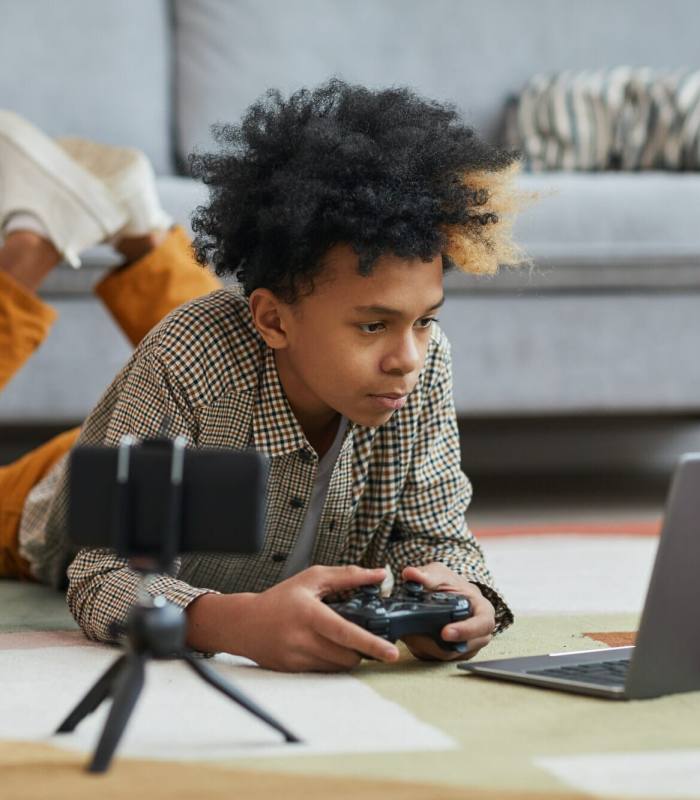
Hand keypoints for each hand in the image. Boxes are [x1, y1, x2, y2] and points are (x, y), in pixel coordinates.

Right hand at [187, 566, 399, 671]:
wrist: (244, 623)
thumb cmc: (281, 598)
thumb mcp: (312, 578)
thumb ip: (348, 576)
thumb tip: (380, 574)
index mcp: (309, 613)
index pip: (345, 632)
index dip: (371, 643)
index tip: (391, 652)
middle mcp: (302, 639)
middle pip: (347, 655)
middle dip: (362, 649)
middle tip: (363, 637)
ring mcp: (297, 658)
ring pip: (338, 666)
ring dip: (347, 656)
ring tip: (340, 640)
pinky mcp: (293, 671)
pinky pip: (324, 672)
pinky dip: (331, 661)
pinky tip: (323, 647)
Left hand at [400, 563, 495, 661]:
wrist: (443, 594)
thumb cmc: (447, 583)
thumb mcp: (438, 574)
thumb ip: (426, 575)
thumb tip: (410, 574)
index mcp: (482, 609)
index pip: (483, 623)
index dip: (466, 630)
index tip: (445, 632)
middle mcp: (479, 631)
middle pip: (467, 646)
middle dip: (441, 644)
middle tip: (419, 638)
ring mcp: (467, 645)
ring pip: (450, 655)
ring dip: (429, 647)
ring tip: (412, 635)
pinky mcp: (453, 653)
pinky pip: (439, 657)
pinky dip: (426, 650)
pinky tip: (414, 639)